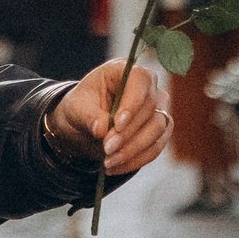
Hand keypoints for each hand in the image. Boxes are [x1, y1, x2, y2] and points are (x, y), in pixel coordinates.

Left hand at [49, 61, 169, 174]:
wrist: (88, 124)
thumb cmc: (82, 107)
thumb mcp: (76, 108)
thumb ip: (89, 116)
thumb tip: (101, 130)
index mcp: (126, 70)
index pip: (140, 80)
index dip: (132, 103)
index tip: (116, 125)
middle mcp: (149, 86)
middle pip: (150, 109)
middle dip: (127, 134)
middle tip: (106, 150)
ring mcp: (159, 108)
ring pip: (157, 130)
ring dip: (133, 150)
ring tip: (108, 162)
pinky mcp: (161, 129)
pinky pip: (156, 146)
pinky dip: (136, 160)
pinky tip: (115, 167)